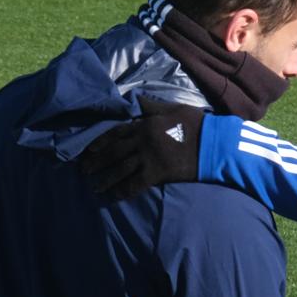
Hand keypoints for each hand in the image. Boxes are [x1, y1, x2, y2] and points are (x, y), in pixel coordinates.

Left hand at [79, 99, 202, 198]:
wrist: (212, 143)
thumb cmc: (196, 124)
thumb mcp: (173, 107)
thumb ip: (151, 105)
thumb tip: (133, 100)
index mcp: (144, 124)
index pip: (116, 133)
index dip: (100, 142)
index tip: (89, 151)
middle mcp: (141, 141)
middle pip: (113, 153)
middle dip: (97, 162)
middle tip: (84, 171)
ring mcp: (148, 158)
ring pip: (120, 169)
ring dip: (105, 179)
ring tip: (95, 187)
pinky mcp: (157, 173)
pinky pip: (135, 184)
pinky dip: (122, 191)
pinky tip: (114, 196)